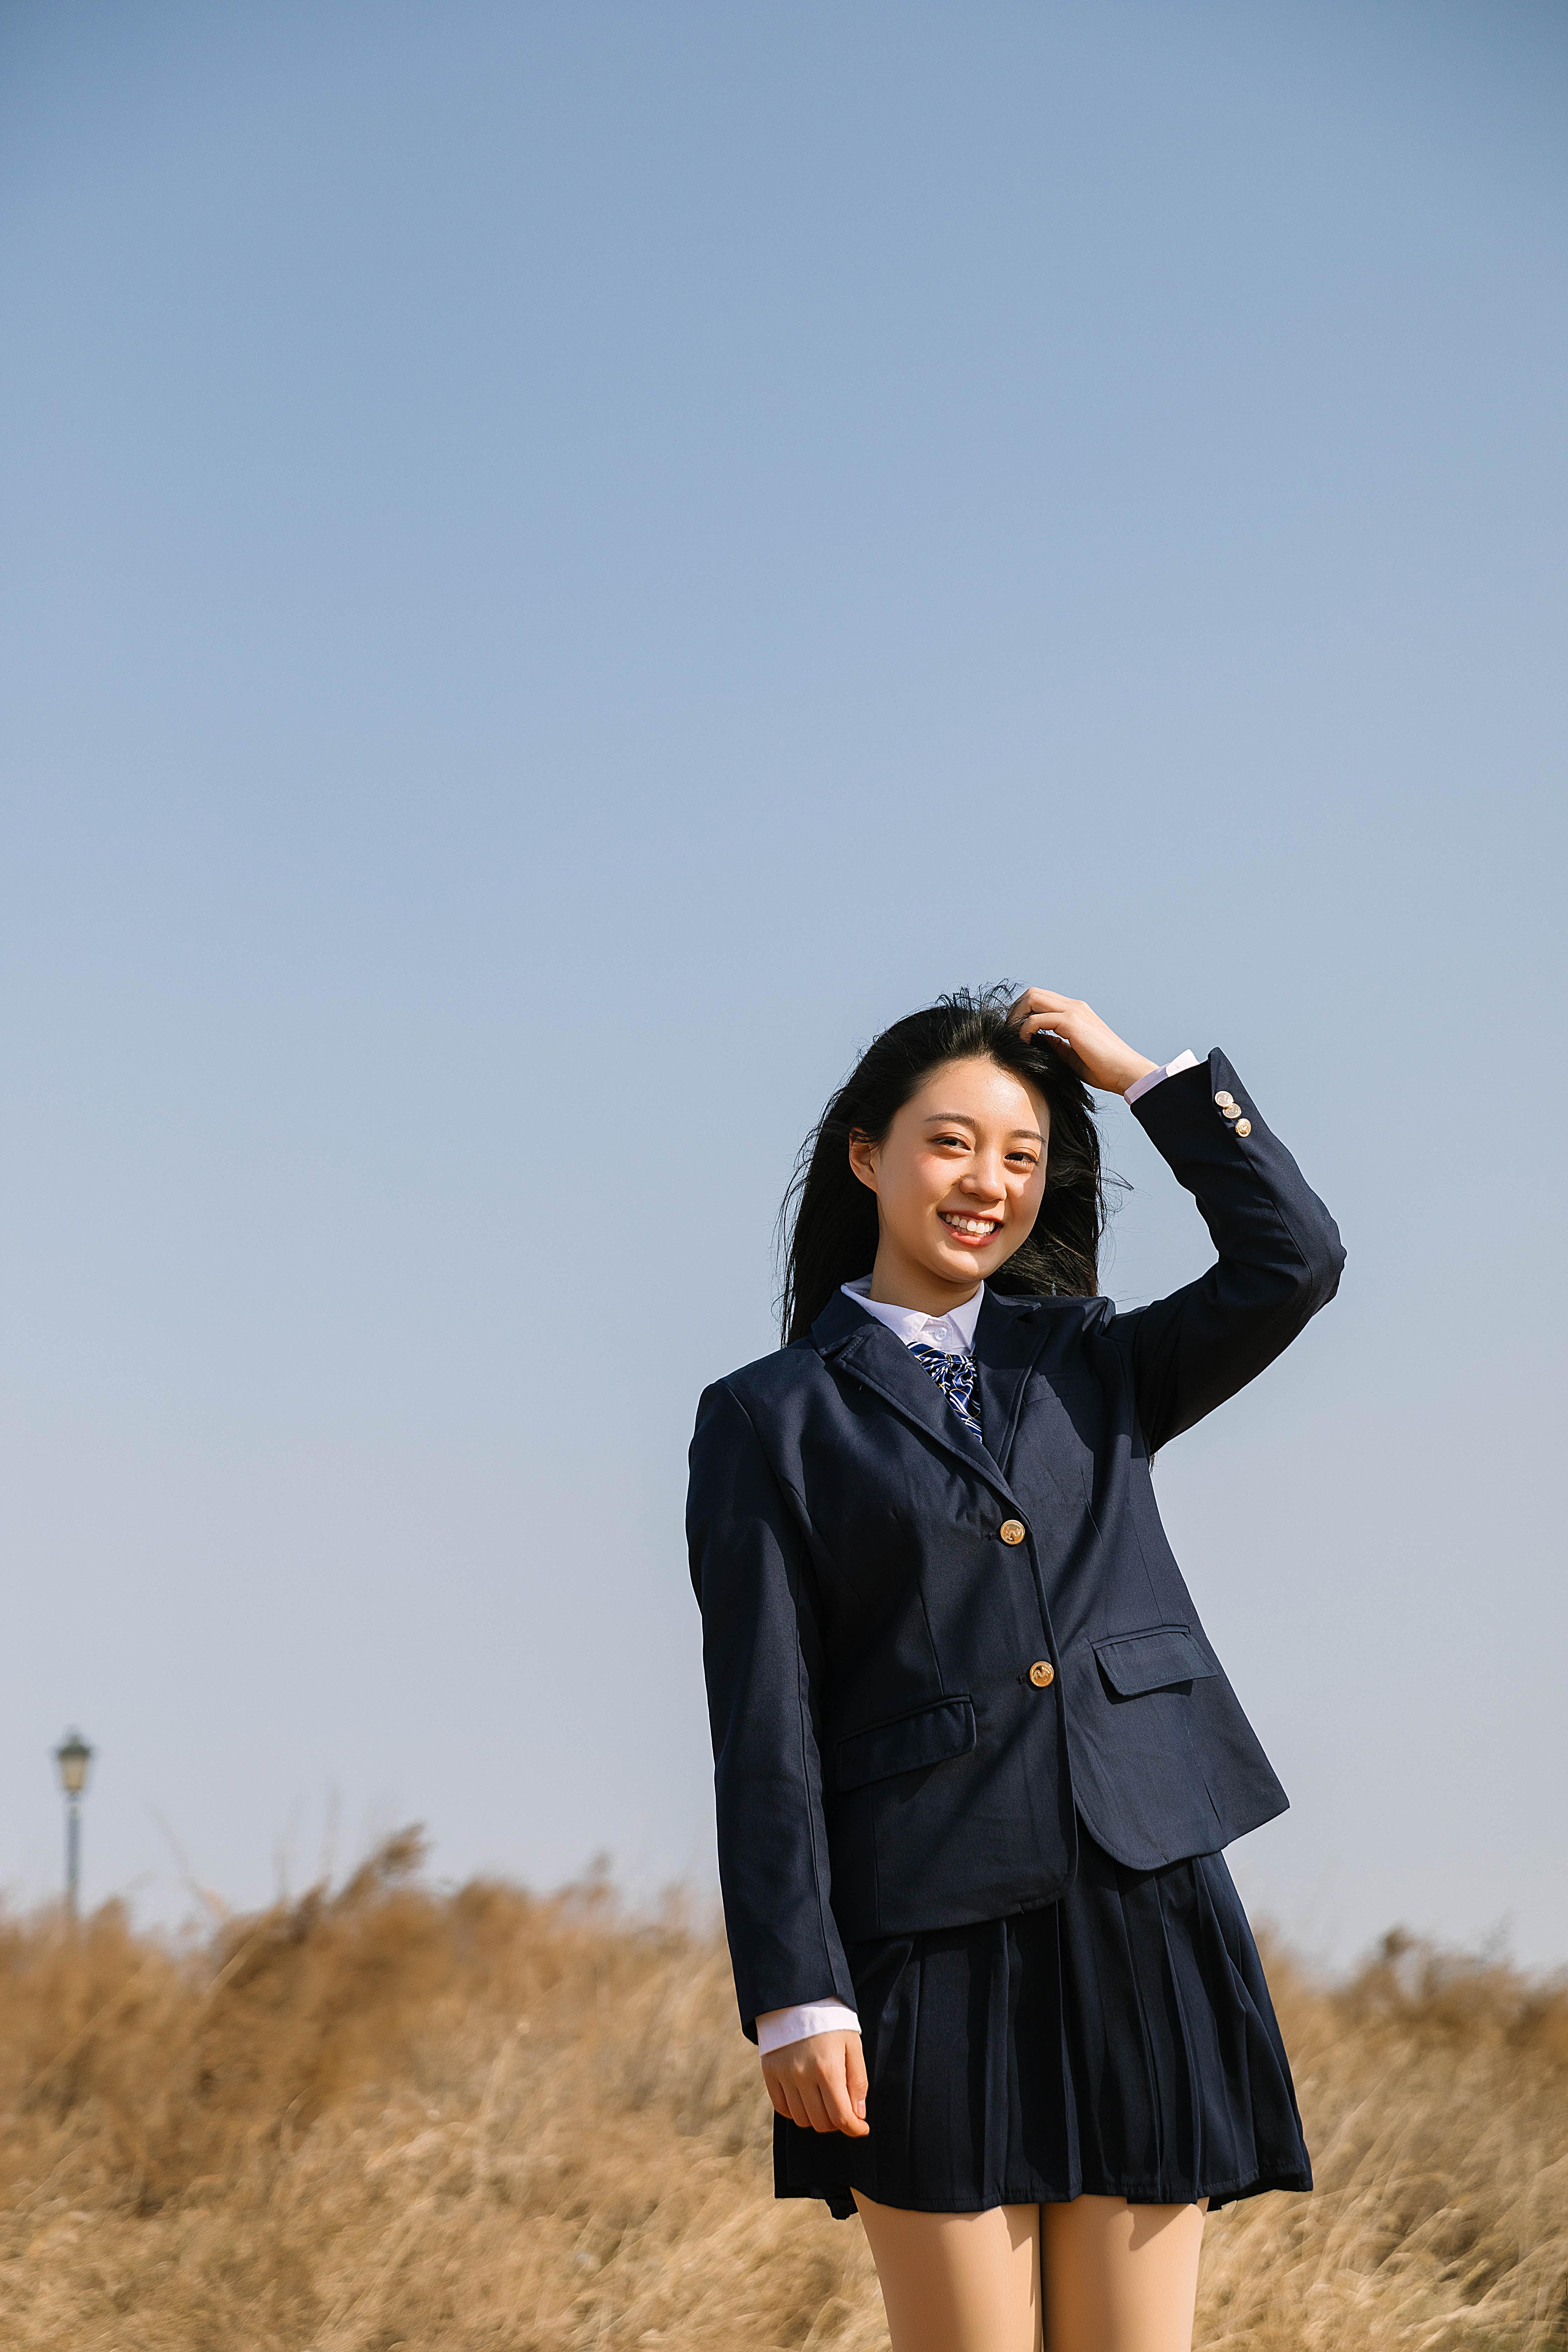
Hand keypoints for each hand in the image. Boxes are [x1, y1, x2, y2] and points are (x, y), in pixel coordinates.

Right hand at [761, 2029, 869, 2135]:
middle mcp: (803, 2075)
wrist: (798, 1996)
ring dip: (817, 2118)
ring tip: (825, 2102)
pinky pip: (782, 2108)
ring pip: (801, 2119)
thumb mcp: (853, 2045)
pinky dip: (796, 2111)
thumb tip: (858, 2115)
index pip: (841, 2116)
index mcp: (828, 2068)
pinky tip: (806, 2099)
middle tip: (844, 2110)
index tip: (862, 2128)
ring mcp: (783, 2075)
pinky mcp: (770, 2072)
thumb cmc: (831, 2021)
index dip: (855, 2129)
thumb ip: (858, 2081)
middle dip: (837, 2123)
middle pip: (821, 2122)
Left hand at [1007, 988, 1157, 1096]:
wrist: (1125, 1072)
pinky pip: (1037, 1019)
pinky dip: (1025, 1030)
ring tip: (1014, 1037)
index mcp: (1075, 1012)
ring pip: (1032, 998)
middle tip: (1009, 1032)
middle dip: (1015, 1011)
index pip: (1041, 1000)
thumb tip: (1036, 1040)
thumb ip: (1055, 1044)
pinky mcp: (1072, 1022)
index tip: (1015, 1033)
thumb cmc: (1102, 1068)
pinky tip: (1026, 1044)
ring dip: (1017, 1016)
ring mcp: (1073, 1011)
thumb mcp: (1071, 1054)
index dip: (1023, 1013)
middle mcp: (1074, 1006)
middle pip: (1032, 993)